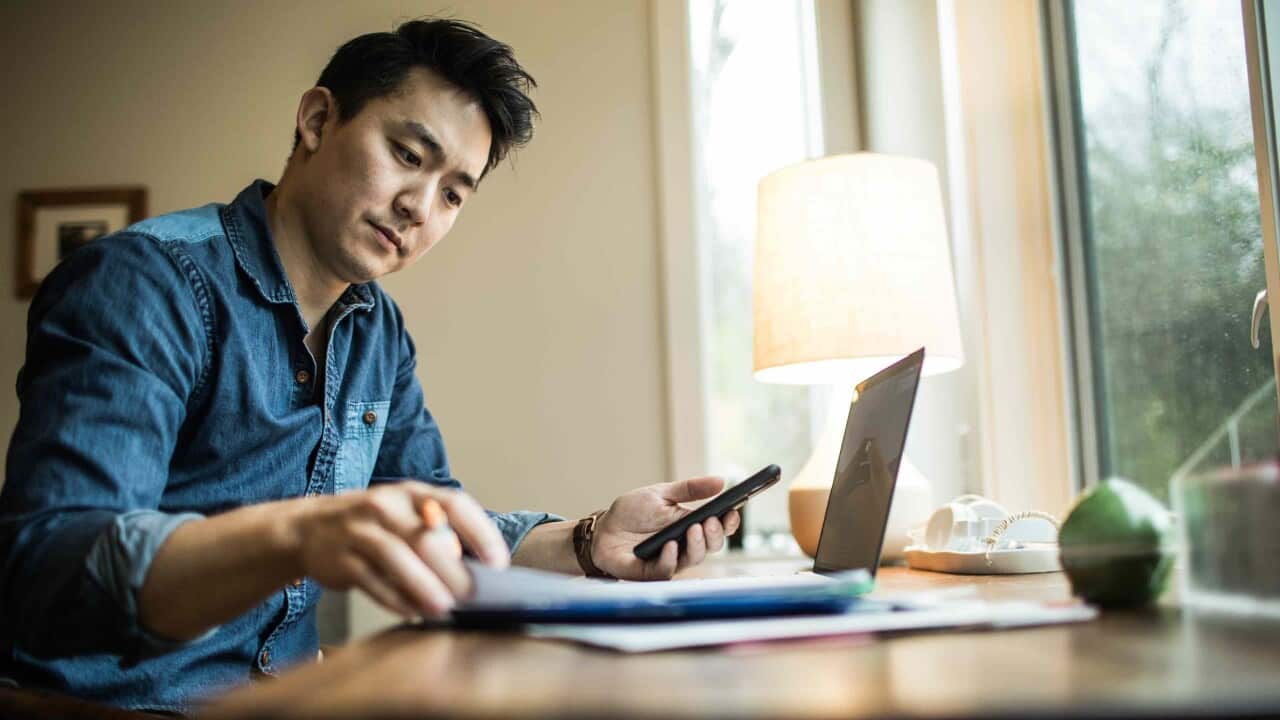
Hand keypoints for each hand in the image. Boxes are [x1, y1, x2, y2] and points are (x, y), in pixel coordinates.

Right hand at [291, 481, 508, 619]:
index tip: (498, 563)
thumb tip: (479, 572)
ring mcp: (360, 530)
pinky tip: (412, 612)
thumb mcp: (405, 515)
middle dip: (453, 570)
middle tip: (472, 596)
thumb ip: (438, 534)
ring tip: (445, 609)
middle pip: (426, 537)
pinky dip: (394, 599)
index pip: (454, 504)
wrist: (308, 528)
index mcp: (412, 493)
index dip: (480, 532)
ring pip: (397, 557)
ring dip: (424, 586)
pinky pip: (371, 581)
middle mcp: (386, 505)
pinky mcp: (340, 558)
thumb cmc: (373, 525)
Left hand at [590, 477, 740, 580]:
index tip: (733, 512)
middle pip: (712, 545)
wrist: (603, 529)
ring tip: (693, 529)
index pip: (717, 527)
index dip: (728, 522)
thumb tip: (721, 481)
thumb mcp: (662, 493)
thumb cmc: (633, 511)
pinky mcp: (652, 572)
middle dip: (715, 534)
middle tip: (711, 521)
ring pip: (694, 559)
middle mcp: (686, 545)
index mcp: (691, 524)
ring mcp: (671, 560)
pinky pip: (667, 570)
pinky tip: (669, 546)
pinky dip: (670, 558)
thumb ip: (690, 489)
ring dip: (697, 545)